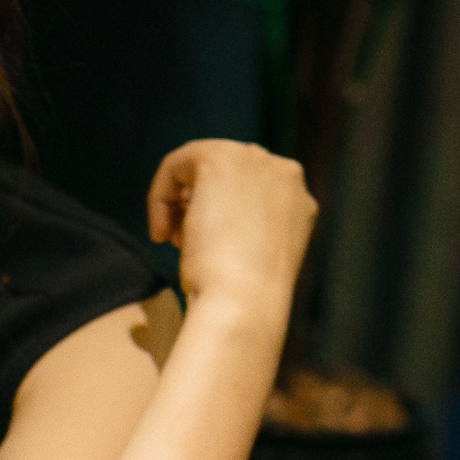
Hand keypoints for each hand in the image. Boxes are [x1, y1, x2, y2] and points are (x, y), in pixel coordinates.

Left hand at [146, 140, 316, 319]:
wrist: (244, 302)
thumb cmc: (248, 296)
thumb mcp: (257, 255)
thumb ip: (247, 227)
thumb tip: (213, 217)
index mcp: (300, 201)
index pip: (250, 192)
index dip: (221, 215)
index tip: (201, 245)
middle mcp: (285, 173)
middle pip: (227, 175)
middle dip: (200, 205)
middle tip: (181, 241)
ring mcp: (255, 160)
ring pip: (200, 168)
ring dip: (181, 204)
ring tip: (176, 242)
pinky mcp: (219, 158)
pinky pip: (176, 166)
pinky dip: (160, 198)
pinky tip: (161, 234)